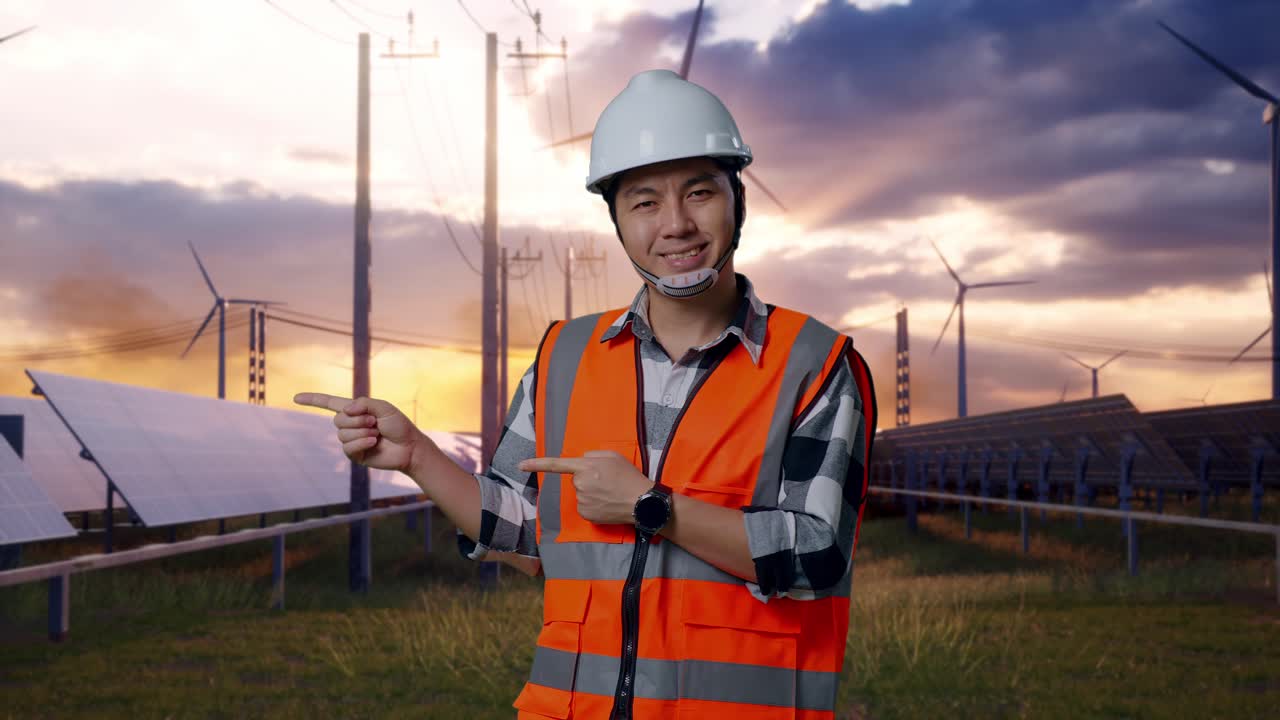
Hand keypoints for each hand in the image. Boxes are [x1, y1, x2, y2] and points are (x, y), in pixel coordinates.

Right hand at [293, 392, 433, 473]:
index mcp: (355, 411)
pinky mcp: (355, 454)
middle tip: (375, 422)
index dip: (313, 400)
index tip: (296, 397)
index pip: (329, 403)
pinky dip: (361, 442)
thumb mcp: (384, 407)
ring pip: (342, 434)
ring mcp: (352, 440)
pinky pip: (347, 447)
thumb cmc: (398, 425)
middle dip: (357, 420)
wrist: (409, 447)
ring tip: (377, 433)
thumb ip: (364, 403)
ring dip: (362, 432)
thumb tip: (344, 410)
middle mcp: (351, 425)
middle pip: (337, 420)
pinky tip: (374, 442)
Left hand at [519, 451, 651, 524]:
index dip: (537, 464)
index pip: (556, 464)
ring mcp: (582, 501)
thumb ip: (592, 455)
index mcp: (586, 467)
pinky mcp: (586, 514)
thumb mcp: (613, 456)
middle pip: (576, 479)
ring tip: (610, 493)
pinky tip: (607, 504)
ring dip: (591, 492)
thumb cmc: (629, 476)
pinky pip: (584, 506)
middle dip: (588, 478)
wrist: (641, 502)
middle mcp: (580, 484)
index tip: (520, 465)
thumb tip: (581, 461)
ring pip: (581, 493)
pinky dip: (593, 505)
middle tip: (607, 481)